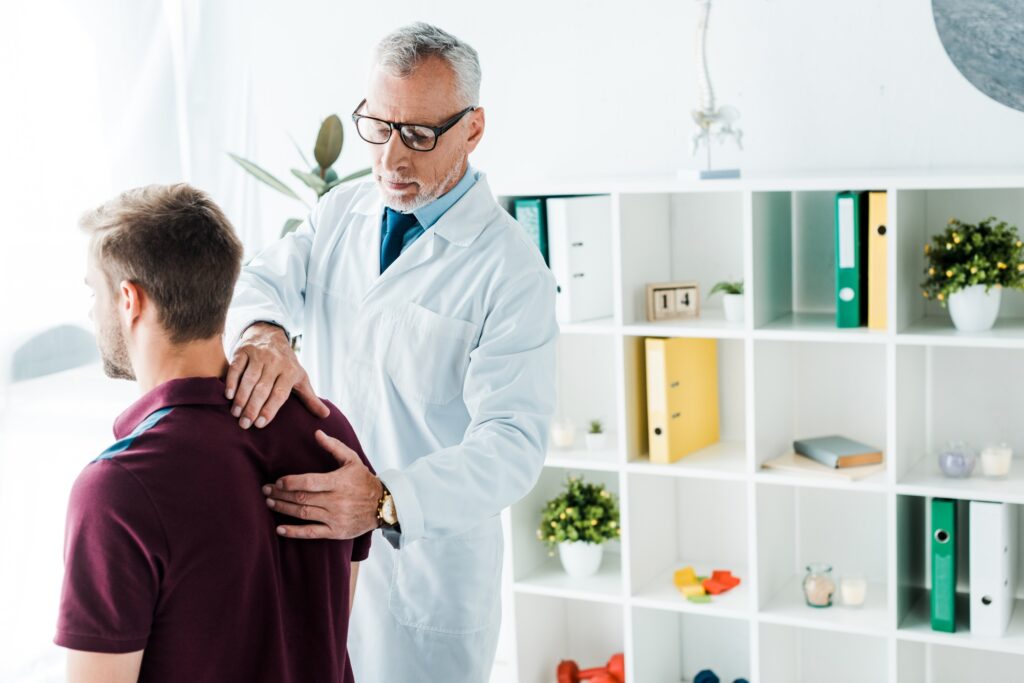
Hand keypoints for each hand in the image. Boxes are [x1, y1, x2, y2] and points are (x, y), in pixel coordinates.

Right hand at [225, 322, 328, 428]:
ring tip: (235, 414)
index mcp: (290, 371)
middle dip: (253, 408)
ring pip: (248, 379)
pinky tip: (228, 395)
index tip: (261, 424)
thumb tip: (326, 415)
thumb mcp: (300, 377)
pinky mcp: (243, 351)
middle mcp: (275, 363)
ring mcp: (258, 356)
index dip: (270, 409)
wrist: (270, 334)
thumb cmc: (287, 363)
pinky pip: (236, 367)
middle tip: (245, 424)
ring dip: (241, 398)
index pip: (279, 394)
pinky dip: (231, 381)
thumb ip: (310, 398)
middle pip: (262, 388)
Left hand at [263, 430, 382, 539]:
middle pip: (302, 498)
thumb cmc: (364, 480)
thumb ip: (334, 446)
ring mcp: (335, 517)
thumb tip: (317, 433)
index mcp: (339, 482)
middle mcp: (336, 500)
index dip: (290, 482)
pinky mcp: (336, 531)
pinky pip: (311, 533)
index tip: (277, 481)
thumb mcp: (352, 459)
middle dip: (281, 494)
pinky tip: (280, 529)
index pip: (309, 482)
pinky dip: (294, 532)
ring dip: (283, 509)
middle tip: (266, 490)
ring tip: (269, 502)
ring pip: (303, 514)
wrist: (382, 505)